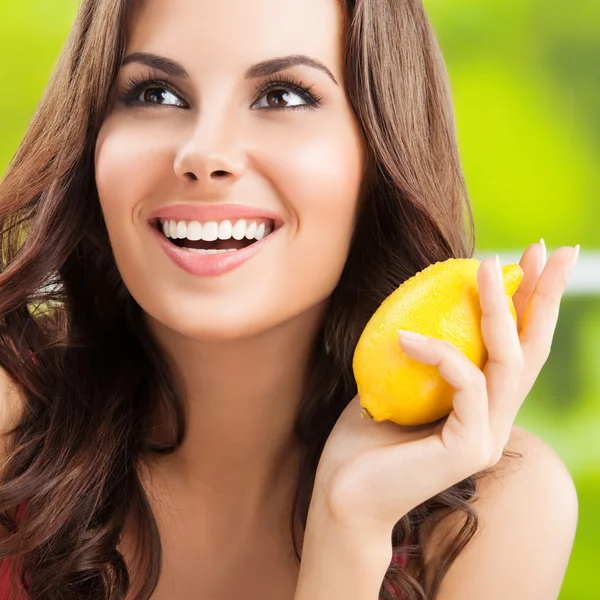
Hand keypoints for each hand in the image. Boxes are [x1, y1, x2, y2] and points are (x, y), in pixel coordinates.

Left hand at [313, 242, 578, 538]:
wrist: (344, 499)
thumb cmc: (362, 444)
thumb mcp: (394, 385)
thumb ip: (416, 358)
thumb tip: (415, 310)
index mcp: (482, 408)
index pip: (515, 347)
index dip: (529, 302)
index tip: (533, 259)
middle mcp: (496, 420)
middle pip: (533, 348)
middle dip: (545, 294)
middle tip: (553, 247)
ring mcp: (488, 436)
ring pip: (510, 359)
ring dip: (499, 305)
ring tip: (484, 262)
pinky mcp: (470, 448)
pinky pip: (465, 381)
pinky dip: (436, 351)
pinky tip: (401, 337)